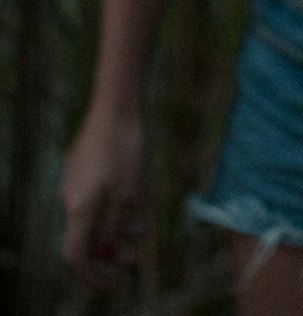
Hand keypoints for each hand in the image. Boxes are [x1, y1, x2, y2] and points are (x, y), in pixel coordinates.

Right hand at [61, 106, 145, 290]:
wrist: (116, 105)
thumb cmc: (124, 149)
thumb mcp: (126, 194)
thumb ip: (114, 227)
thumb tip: (104, 253)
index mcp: (79, 209)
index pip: (75, 256)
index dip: (92, 276)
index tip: (111, 286)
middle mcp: (70, 197)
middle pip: (87, 237)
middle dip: (112, 249)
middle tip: (136, 254)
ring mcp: (75, 179)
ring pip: (94, 215)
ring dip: (117, 227)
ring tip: (142, 229)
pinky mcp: (82, 164)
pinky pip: (96, 196)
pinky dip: (114, 206)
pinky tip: (136, 200)